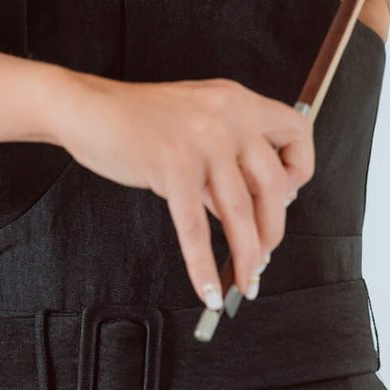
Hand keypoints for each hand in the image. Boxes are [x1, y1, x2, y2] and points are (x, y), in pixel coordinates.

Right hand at [54, 74, 312, 308]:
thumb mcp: (197, 126)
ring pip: (241, 212)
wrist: (88, 108)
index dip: (300, 168)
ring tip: (247, 282)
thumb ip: (227, 161)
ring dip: (247, 256)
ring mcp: (202, 140)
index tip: (287, 197)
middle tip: (264, 256)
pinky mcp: (173, 166)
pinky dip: (204, 266)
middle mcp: (228, 116)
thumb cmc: (139, 119)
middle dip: (273, 230)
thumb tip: (251, 212)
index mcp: (238, 101)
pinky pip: (195, 228)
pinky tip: (208, 288)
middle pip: (274, 183)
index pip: (297, 131)